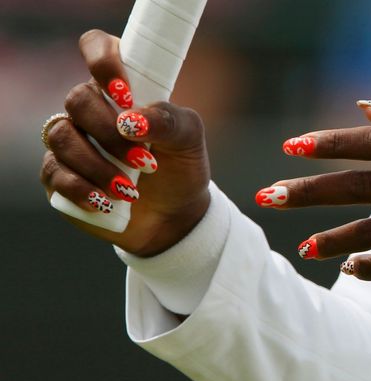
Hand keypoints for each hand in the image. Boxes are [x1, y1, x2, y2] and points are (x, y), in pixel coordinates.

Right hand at [40, 30, 210, 256]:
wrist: (175, 215)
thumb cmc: (181, 167)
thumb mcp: (189, 139)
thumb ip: (170, 119)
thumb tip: (133, 119)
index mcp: (121, 89)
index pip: (98, 48)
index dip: (103, 60)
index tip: (125, 93)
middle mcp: (92, 110)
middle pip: (77, 100)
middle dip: (110, 132)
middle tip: (145, 159)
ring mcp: (72, 142)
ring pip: (62, 137)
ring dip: (98, 165)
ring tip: (128, 189)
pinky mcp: (60, 176)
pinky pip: (55, 174)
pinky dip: (82, 188)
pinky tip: (106, 201)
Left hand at [257, 103, 370, 280]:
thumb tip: (364, 107)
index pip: (370, 142)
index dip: (327, 144)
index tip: (289, 148)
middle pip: (359, 186)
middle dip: (309, 191)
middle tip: (270, 196)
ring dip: (332, 240)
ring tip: (304, 247)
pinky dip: (370, 268)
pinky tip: (348, 269)